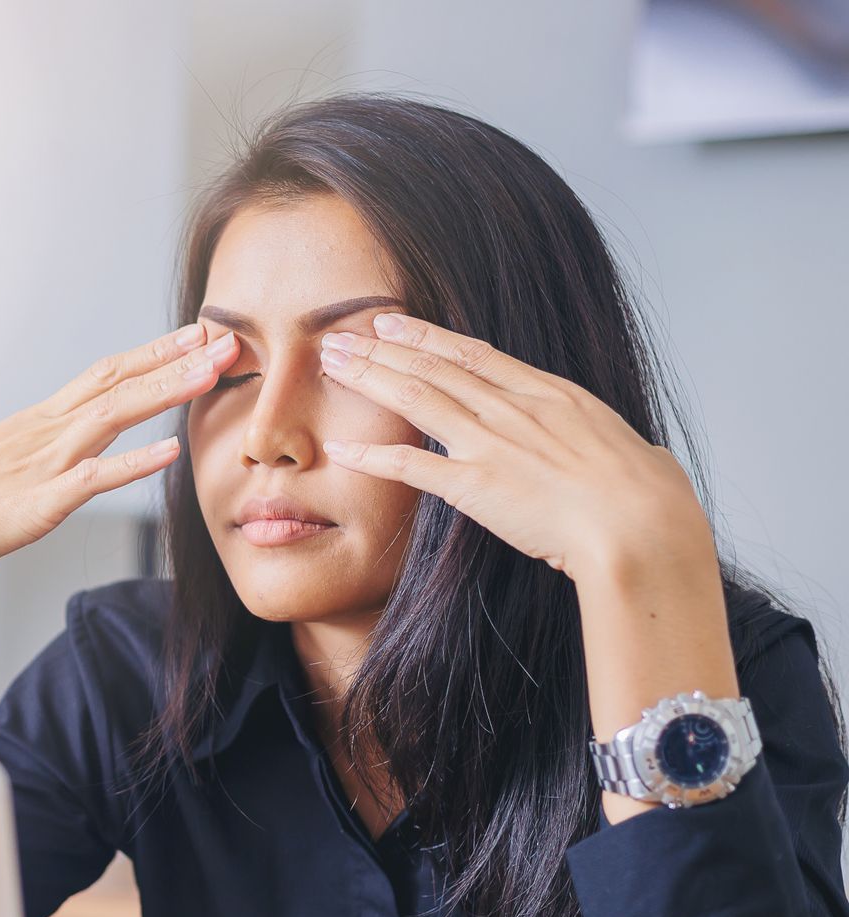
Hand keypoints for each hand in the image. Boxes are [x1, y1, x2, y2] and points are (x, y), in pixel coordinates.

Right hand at [0, 323, 240, 580]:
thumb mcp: (0, 469)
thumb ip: (37, 457)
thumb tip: (67, 456)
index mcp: (38, 424)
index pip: (105, 375)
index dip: (153, 353)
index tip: (194, 335)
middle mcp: (45, 433)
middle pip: (119, 381)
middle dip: (176, 358)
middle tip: (227, 335)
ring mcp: (43, 464)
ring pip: (114, 415)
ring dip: (166, 391)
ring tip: (212, 373)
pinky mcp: (38, 503)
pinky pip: (94, 478)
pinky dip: (135, 463)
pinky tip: (170, 451)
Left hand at [314, 313, 709, 583]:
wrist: (643, 526)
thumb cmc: (652, 500)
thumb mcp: (638, 457)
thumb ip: (622, 452)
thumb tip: (645, 460)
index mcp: (553, 395)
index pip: (475, 355)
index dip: (427, 337)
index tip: (392, 323)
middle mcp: (515, 409)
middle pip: (433, 368)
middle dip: (381, 350)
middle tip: (338, 336)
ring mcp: (492, 444)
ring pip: (415, 398)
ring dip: (368, 379)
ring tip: (331, 365)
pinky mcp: (475, 485)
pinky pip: (411, 468)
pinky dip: (373, 457)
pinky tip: (341, 449)